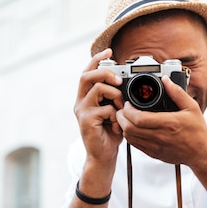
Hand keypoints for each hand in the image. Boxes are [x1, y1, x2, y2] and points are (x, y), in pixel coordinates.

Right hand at [74, 49, 124, 165]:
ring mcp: (82, 111)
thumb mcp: (114, 110)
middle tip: (120, 81)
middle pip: (87, 76)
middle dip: (106, 73)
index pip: (87, 72)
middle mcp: (80, 102)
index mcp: (86, 97)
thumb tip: (126, 82)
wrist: (104, 156)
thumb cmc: (110, 133)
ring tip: (121, 108)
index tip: (109, 51)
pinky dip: (116, 115)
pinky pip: (105, 109)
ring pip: (98, 89)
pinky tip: (117, 125)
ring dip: (115, 96)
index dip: (96, 60)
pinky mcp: (86, 121)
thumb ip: (116, 96)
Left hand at [116, 76, 206, 165]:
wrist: (200, 153)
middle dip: (122, 117)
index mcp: (168, 123)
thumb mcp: (191, 108)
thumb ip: (177, 93)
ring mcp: (155, 147)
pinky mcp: (153, 153)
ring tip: (126, 118)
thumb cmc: (197, 131)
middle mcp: (160, 136)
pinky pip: (135, 145)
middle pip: (129, 128)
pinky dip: (130, 136)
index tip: (128, 104)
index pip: (139, 118)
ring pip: (130, 137)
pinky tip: (133, 129)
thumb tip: (166, 80)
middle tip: (123, 110)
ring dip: (124, 127)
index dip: (128, 110)